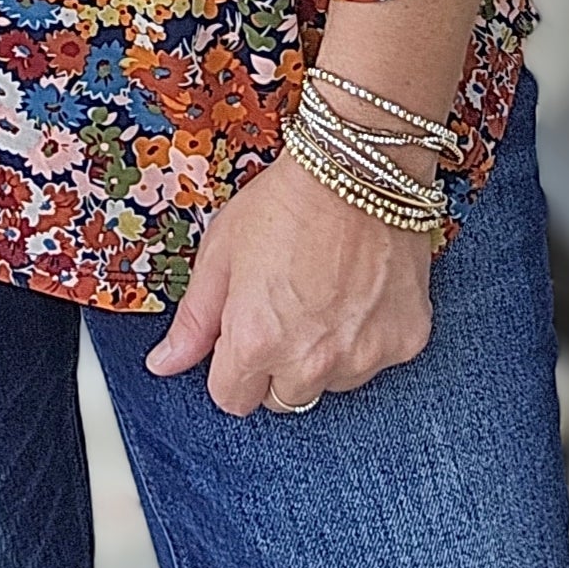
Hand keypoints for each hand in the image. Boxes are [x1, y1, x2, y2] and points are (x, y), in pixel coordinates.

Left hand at [145, 150, 433, 413]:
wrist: (358, 168)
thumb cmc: (286, 201)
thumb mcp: (221, 252)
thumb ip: (193, 320)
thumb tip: (163, 365)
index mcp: (255, 342)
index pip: (232, 399)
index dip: (231, 365)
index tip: (242, 333)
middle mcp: (311, 362)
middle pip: (283, 400)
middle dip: (277, 365)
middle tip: (285, 308)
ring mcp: (363, 356)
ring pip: (332, 384)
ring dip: (324, 356)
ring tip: (325, 294)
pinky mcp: (405, 342)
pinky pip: (376, 361)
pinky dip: (367, 337)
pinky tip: (360, 292)